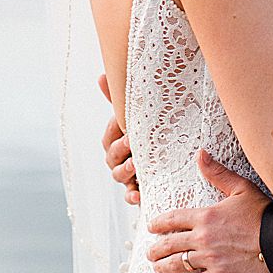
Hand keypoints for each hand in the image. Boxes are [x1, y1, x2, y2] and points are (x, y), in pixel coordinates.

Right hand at [99, 73, 139, 204]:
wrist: (172, 165)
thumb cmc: (151, 138)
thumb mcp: (138, 119)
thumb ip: (120, 100)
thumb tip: (101, 74)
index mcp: (117, 142)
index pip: (109, 136)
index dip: (114, 130)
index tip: (125, 125)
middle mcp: (119, 160)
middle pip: (112, 156)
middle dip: (121, 148)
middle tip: (132, 142)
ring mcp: (128, 178)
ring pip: (118, 176)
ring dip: (125, 170)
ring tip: (135, 165)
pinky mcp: (139, 192)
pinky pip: (131, 198)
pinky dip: (132, 197)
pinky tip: (138, 196)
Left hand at [146, 151, 272, 272]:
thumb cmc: (264, 215)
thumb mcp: (241, 189)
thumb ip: (218, 173)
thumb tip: (201, 155)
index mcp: (206, 216)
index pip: (174, 219)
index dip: (159, 223)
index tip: (151, 226)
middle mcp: (202, 238)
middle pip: (170, 244)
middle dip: (156, 249)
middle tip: (150, 252)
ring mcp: (209, 258)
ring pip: (177, 264)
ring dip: (163, 267)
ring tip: (157, 268)